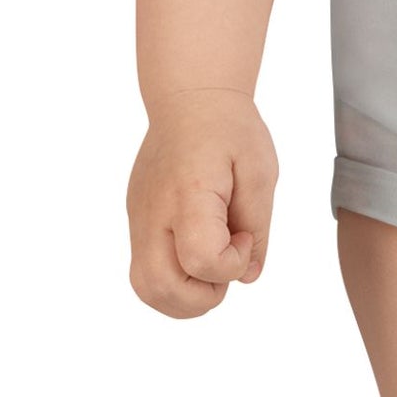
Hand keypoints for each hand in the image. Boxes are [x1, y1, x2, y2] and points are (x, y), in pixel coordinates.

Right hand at [127, 87, 278, 315]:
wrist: (190, 98)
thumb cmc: (229, 129)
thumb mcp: (261, 170)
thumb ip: (257, 226)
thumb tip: (247, 276)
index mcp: (189, 193)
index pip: (200, 260)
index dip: (231, 264)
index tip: (244, 236)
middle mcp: (154, 211)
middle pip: (160, 288)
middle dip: (202, 297)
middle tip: (226, 263)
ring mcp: (138, 218)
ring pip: (145, 288)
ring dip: (183, 297)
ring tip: (212, 265)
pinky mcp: (136, 220)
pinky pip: (145, 270)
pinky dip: (172, 281)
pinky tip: (198, 256)